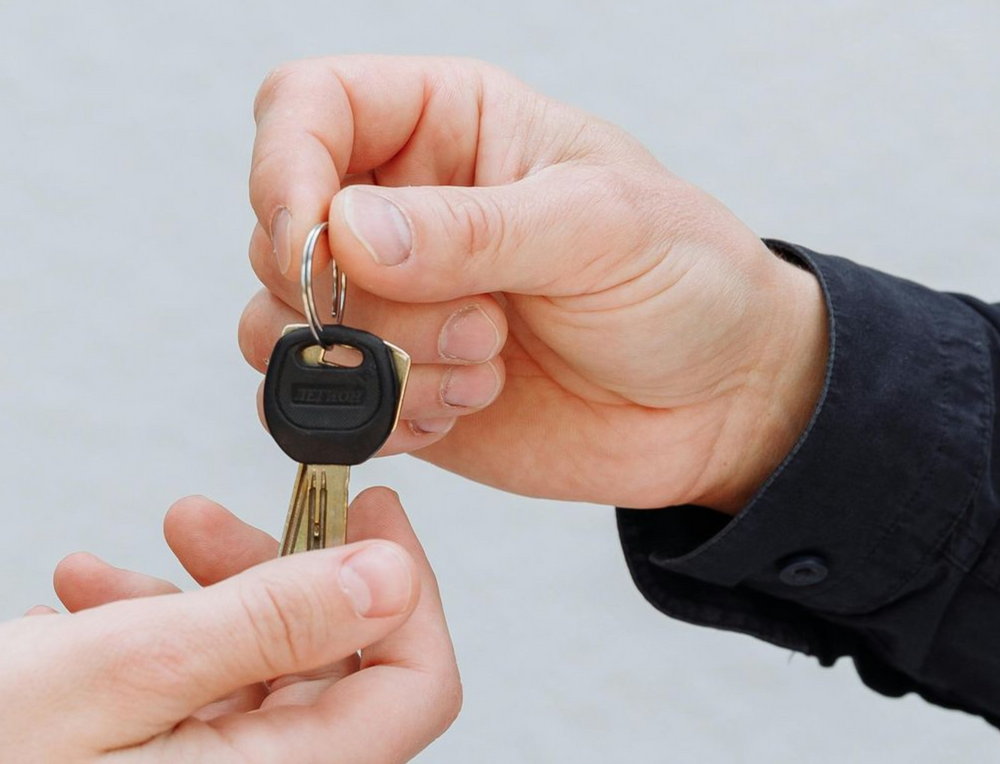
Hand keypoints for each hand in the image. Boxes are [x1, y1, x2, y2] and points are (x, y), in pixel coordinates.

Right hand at [0, 489, 459, 763]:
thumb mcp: (122, 665)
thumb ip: (271, 618)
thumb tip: (391, 577)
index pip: (413, 688)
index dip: (403, 586)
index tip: (359, 509)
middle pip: (324, 685)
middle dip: (265, 584)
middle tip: (186, 518)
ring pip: (248, 705)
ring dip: (187, 621)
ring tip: (89, 578)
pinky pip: (195, 746)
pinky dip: (154, 678)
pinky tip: (79, 635)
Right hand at [241, 56, 827, 511]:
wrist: (724, 403)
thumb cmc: (685, 281)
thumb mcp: (601, 228)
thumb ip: (474, 228)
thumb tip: (348, 232)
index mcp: (444, 124)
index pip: (305, 105)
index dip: (283, 166)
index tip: (313, 238)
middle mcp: (396, 207)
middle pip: (276, 232)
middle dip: (356, 296)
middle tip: (479, 323)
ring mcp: (387, 303)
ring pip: (282, 327)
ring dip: (376, 366)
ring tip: (485, 368)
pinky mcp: (389, 388)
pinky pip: (317, 409)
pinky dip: (378, 421)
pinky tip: (464, 411)